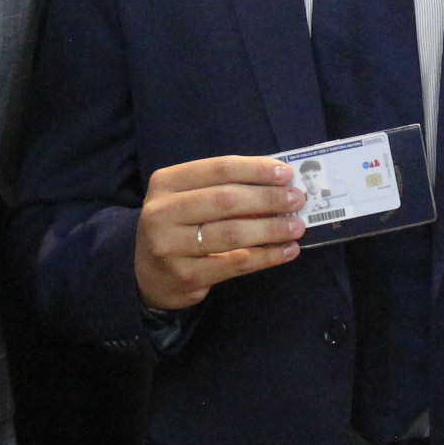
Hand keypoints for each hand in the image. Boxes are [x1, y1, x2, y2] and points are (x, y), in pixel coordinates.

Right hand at [134, 155, 304, 310]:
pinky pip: (236, 263)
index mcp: (166, 183)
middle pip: (226, 200)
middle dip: (268, 198)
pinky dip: (267, 256)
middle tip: (297, 200)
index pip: (219, 169)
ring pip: (232, 234)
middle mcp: (163, 212)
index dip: (256, 169)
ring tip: (297, 226)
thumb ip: (225, 188)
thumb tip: (279, 183)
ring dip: (272, 229)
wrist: (146, 275)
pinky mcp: (185, 276)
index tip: (286, 174)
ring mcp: (171, 246)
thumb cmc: (179, 227)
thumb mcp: (190, 199)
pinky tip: (287, 251)